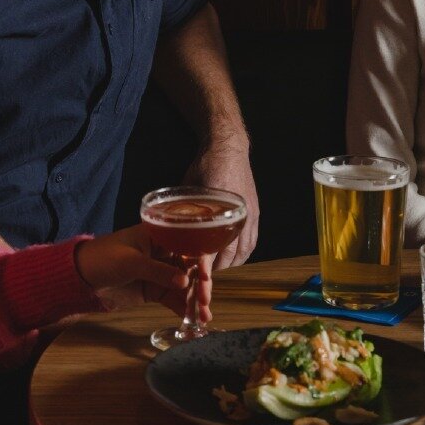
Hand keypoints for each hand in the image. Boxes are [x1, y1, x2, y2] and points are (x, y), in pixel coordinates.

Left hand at [75, 225, 212, 320]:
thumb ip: (158, 271)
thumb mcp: (131, 262)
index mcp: (160, 236)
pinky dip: (185, 309)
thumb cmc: (104, 257)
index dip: (201, 260)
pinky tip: (195, 321)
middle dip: (202, 284)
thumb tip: (186, 282)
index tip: (205, 277)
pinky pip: (175, 299)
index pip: (188, 244)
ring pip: (186, 286)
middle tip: (205, 301)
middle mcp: (165, 253)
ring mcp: (161, 273)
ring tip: (205, 317)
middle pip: (191, 267)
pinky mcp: (155, 291)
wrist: (82, 277)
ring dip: (197, 300)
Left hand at [185, 138, 259, 268]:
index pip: (214, 247)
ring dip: (230, 263)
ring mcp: (249, 216)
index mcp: (222, 211)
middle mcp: (240, 216)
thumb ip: (184, 209)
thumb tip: (170, 228)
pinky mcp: (254, 213)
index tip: (194, 273)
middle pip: (230, 254)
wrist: (228, 148)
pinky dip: (243, 253)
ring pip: (243, 250)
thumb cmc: (206, 166)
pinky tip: (234, 258)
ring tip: (216, 271)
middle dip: (216, 268)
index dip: (205, 263)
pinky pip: (251, 241)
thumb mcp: (189, 188)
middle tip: (201, 277)